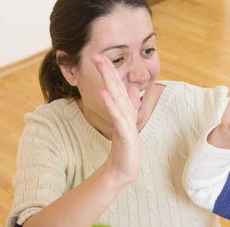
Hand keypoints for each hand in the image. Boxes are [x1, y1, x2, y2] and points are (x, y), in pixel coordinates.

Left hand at [91, 54, 141, 182]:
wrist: (124, 169)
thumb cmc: (125, 147)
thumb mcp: (126, 122)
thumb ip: (130, 104)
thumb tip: (132, 88)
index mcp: (125, 110)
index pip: (117, 86)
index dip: (109, 71)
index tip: (99, 55)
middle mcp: (127, 113)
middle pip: (117, 87)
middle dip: (107, 70)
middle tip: (97, 54)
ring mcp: (126, 122)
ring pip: (118, 97)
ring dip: (110, 80)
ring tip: (102, 65)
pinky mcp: (126, 134)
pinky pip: (117, 117)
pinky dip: (111, 105)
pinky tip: (104, 93)